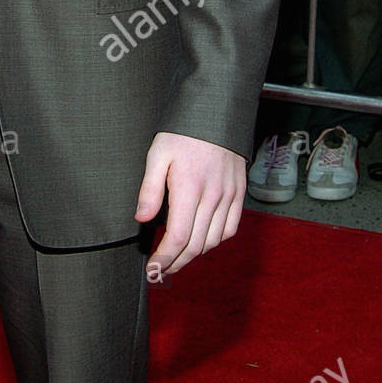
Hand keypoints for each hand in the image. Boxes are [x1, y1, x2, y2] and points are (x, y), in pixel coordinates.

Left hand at [135, 131, 245, 275]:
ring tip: (177, 257)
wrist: (217, 112)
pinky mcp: (239, 193)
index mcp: (190, 187)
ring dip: (194, 255)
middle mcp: (213, 196)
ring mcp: (229, 196)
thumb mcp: (158, 154)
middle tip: (161, 270)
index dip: (165, 258)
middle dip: (176, 263)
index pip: (179, 237)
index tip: (153, 269)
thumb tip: (142, 219)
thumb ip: (150, 189)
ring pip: (213, 241)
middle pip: (196, 245)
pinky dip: (215, 241)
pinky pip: (230, 229)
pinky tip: (201, 240)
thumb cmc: (183, 132)